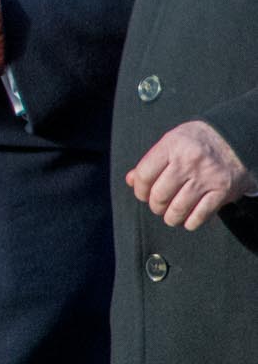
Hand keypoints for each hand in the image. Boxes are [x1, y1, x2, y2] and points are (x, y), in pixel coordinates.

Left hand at [127, 120, 257, 230]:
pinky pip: (200, 215)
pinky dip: (190, 223)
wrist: (234, 140)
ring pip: (178, 208)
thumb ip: (151, 161)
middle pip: (160, 195)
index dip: (139, 189)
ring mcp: (206, 178)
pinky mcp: (222, 192)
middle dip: (155, 206)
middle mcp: (188, 162)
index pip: (144, 174)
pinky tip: (187, 220)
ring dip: (170, 217)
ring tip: (169, 216)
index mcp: (172, 146)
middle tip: (157, 206)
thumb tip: (130, 181)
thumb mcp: (171, 142)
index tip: (142, 194)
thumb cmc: (195, 142)